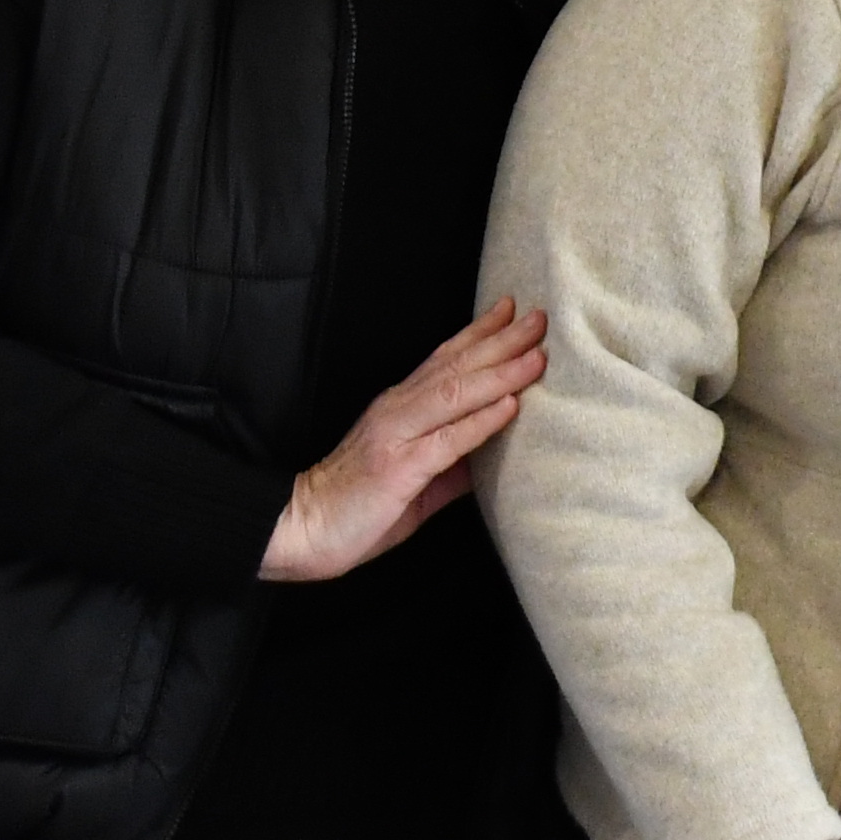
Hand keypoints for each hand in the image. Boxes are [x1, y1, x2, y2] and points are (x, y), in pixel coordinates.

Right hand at [258, 300, 546, 582]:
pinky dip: (480, 421)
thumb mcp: (416, 479)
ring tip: (535, 355)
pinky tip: (509, 407)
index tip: (512, 310)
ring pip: (455, 392)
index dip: (479, 333)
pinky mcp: (398, 467)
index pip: (445, 360)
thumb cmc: (358, 506)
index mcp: (400, 408)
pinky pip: (447, 439)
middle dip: (501, 340)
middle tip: (539, 317)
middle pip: (456, 366)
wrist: (302, 529)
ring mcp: (397, 435)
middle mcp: (397, 410)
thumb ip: (453, 462)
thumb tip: (492, 453)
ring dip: (500, 372)